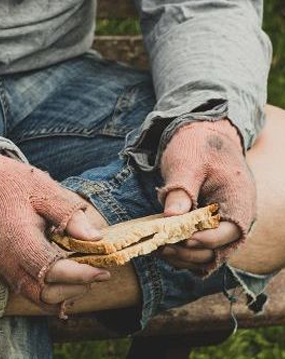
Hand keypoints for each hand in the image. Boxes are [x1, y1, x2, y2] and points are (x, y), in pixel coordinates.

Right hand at [0, 141, 106, 307]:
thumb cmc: (13, 186)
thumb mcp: (44, 191)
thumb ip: (70, 216)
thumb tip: (96, 238)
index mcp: (18, 239)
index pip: (52, 270)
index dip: (80, 275)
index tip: (103, 271)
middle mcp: (8, 261)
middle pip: (46, 294)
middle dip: (76, 288)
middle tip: (97, 273)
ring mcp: (4, 269)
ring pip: (37, 299)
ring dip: (65, 294)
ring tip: (84, 277)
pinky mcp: (4, 272)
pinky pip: (29, 292)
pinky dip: (51, 293)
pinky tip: (68, 282)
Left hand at [158, 119, 254, 271]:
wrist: (201, 138)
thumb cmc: (197, 147)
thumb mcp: (187, 164)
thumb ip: (181, 190)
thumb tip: (172, 218)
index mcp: (239, 201)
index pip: (228, 232)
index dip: (205, 239)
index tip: (181, 238)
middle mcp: (235, 219)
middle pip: (218, 251)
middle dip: (189, 252)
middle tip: (161, 246)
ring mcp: (221, 226)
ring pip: (207, 256)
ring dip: (184, 257)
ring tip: (158, 249)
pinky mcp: (207, 229)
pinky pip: (198, 250)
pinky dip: (182, 254)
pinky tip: (161, 248)